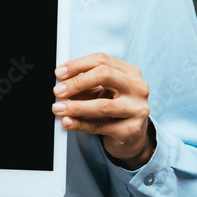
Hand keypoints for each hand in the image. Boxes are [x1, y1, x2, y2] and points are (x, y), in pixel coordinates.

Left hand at [53, 53, 154, 169]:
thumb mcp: (100, 91)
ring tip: (59, 108)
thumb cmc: (115, 107)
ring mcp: (137, 109)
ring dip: (76, 107)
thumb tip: (61, 83)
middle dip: (77, 82)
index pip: (101, 60)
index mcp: (130, 72)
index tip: (59, 72)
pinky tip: (68, 121)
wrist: (133, 136)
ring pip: (103, 105)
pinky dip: (81, 124)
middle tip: (58, 90)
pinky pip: (101, 126)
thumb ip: (83, 84)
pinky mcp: (131, 130)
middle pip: (105, 75)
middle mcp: (138, 88)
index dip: (77, 64)